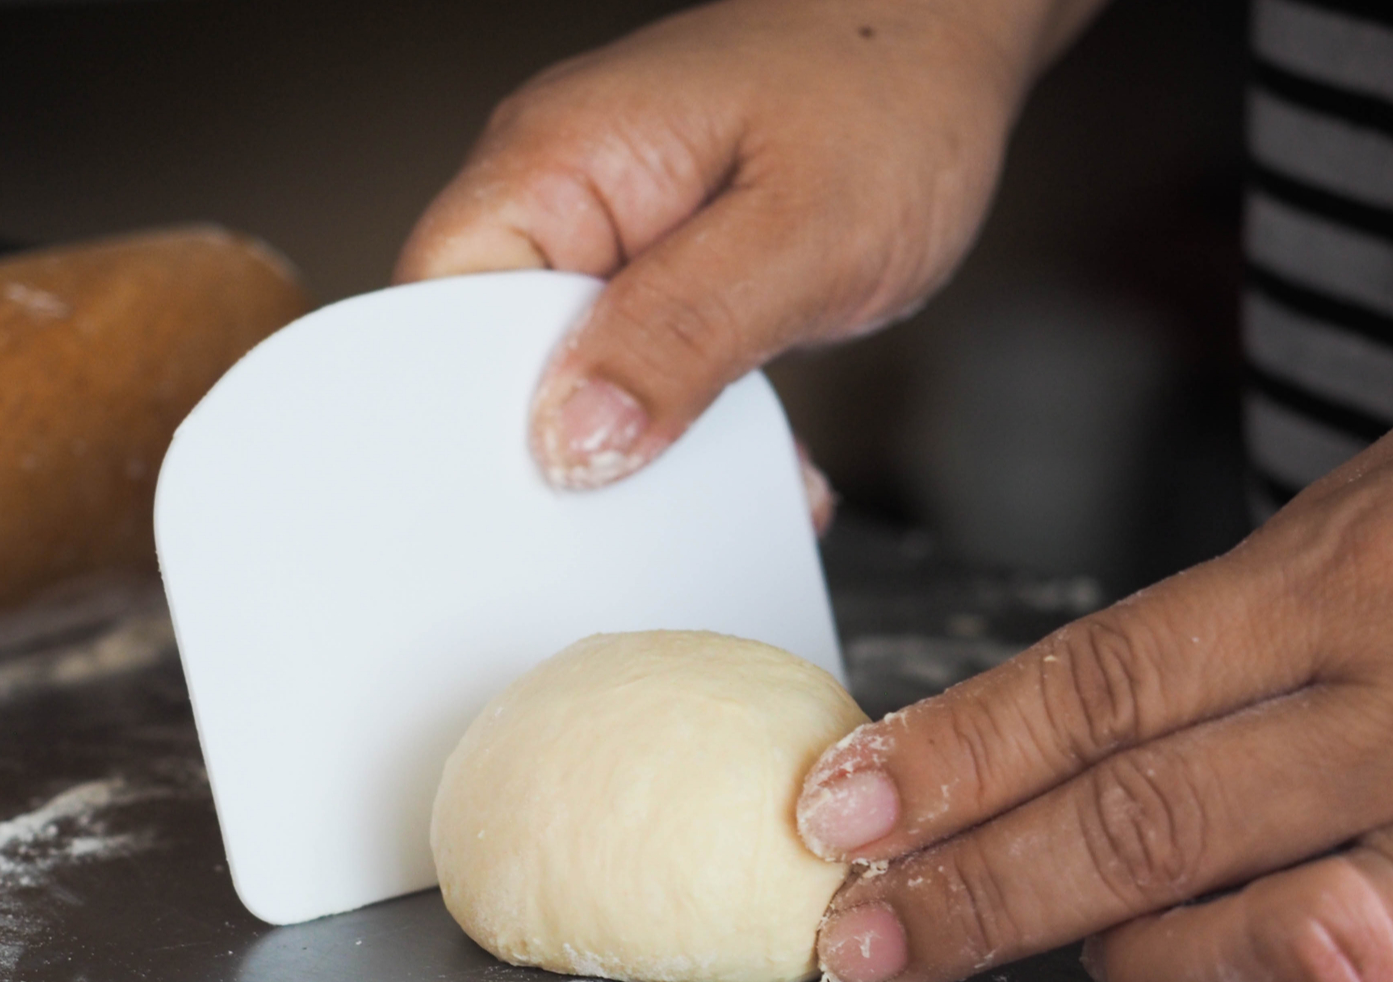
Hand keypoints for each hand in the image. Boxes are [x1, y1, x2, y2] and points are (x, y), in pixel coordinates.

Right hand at [396, 0, 1103, 490]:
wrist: (954, 39)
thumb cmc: (889, 91)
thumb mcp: (800, 233)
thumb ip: (683, 335)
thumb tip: (570, 444)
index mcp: (552, 166)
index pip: (438, 317)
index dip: (466, 424)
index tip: (530, 507)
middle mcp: (562, 201)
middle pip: (496, 365)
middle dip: (563, 457)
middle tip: (633, 522)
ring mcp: (611, 242)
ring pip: (577, 385)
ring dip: (645, 454)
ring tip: (713, 499)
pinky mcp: (661, 279)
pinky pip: (642, 377)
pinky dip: (697, 434)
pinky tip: (760, 467)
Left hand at [797, 377, 1392, 981]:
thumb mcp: (1383, 500)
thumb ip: (1244, 606)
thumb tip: (1091, 707)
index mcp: (1345, 575)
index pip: (1100, 683)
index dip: (956, 752)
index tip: (846, 803)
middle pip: (1140, 814)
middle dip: (976, 883)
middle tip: (862, 926)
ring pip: (1247, 924)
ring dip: (1093, 958)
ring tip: (981, 955)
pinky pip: (1378, 975)